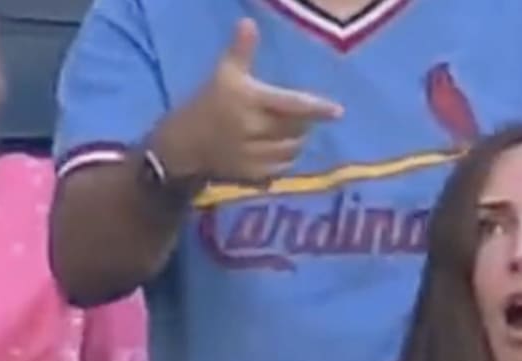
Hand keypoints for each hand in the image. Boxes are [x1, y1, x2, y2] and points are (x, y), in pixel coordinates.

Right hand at [157, 19, 342, 185]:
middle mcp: (253, 129)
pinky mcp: (253, 176)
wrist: (183, 146)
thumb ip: (241, 51)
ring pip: (292, 150)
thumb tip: (249, 22)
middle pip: (296, 129)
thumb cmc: (208, 105)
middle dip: (303, 124)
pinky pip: (282, 169)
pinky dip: (286, 159)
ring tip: (287, 132)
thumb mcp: (223, 74)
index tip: (338, 111)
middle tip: (300, 117)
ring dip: (296, 142)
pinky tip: (278, 150)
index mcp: (248, 99)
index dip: (317, 109)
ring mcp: (254, 155)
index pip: (292, 105)